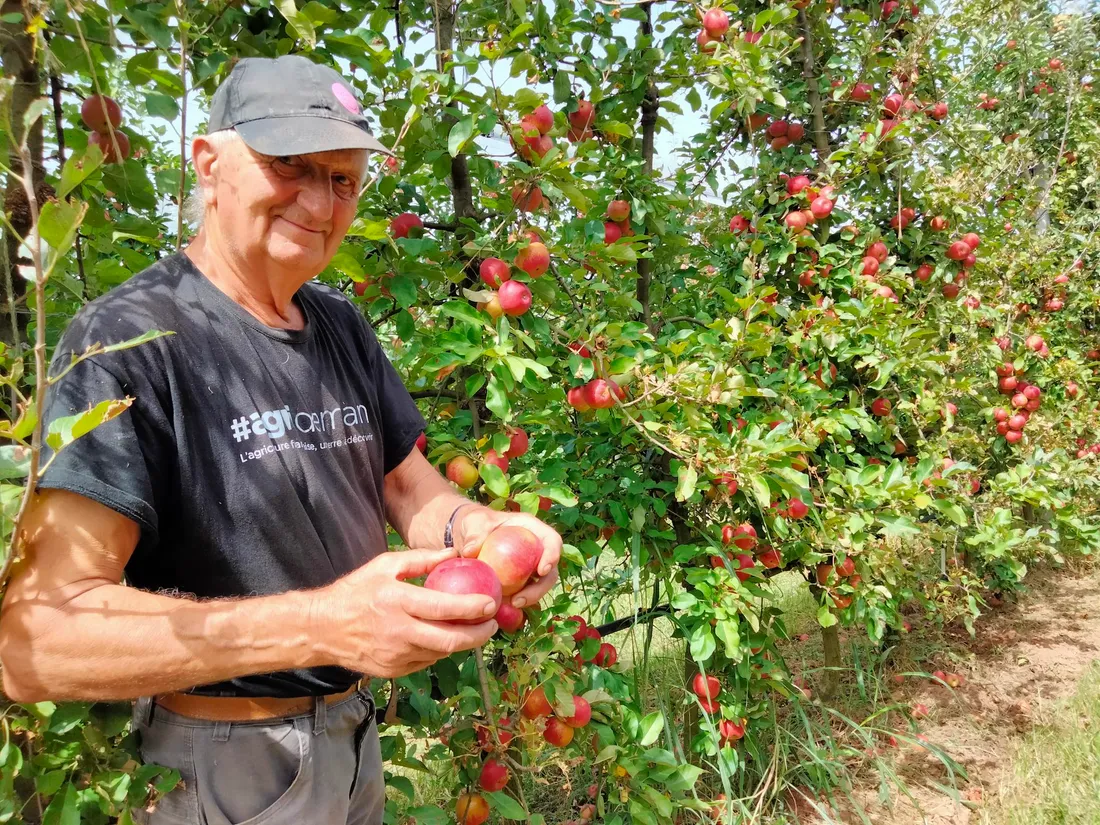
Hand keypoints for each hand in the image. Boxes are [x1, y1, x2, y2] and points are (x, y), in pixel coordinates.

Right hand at [312, 548, 498, 677]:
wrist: (322, 629)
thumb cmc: (355, 591)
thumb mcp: (384, 565)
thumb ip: (420, 560)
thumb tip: (453, 554)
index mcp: (397, 601)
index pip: (444, 607)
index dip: (472, 608)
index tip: (491, 603)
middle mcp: (398, 631)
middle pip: (450, 640)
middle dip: (478, 634)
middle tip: (493, 625)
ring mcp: (395, 655)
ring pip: (441, 653)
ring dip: (462, 643)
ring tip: (475, 630)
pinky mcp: (393, 671)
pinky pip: (426, 661)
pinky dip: (440, 650)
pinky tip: (446, 638)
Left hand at [454, 506, 562, 608]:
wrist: (468, 537)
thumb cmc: (475, 523)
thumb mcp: (474, 522)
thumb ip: (475, 533)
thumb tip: (470, 551)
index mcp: (532, 529)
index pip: (552, 541)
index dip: (553, 555)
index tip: (542, 571)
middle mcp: (536, 549)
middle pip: (550, 570)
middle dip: (540, 588)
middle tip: (520, 599)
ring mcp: (529, 567)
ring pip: (539, 586)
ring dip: (530, 598)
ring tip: (511, 605)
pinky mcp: (520, 581)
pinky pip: (523, 594)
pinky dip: (516, 603)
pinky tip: (502, 610)